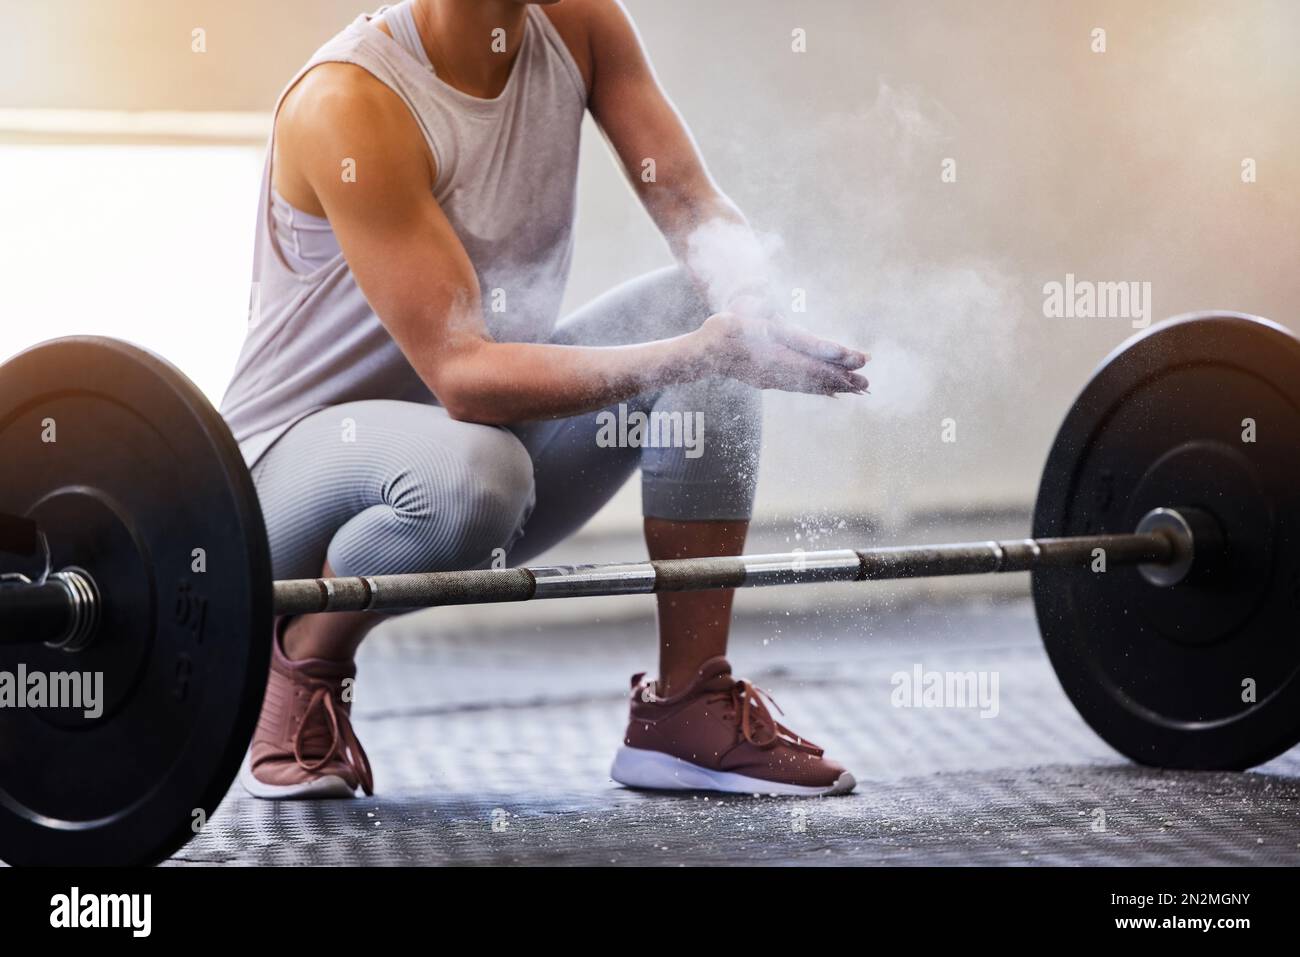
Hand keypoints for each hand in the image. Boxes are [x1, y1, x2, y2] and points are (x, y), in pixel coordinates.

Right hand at [699, 307, 869, 395]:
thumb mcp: (745, 317)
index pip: (814, 352)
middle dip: (843, 378)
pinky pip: (798, 388)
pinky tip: (831, 394)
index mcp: (776, 349)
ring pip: (809, 383)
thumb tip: (778, 305)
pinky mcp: (769, 382)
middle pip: (817, 373)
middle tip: (868, 384)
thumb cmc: (723, 330)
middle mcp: (778, 368)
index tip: (861, 359)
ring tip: (857, 390)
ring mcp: (774, 378)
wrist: (703, 354)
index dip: (839, 356)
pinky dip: (817, 390)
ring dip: (834, 386)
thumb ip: (767, 318)